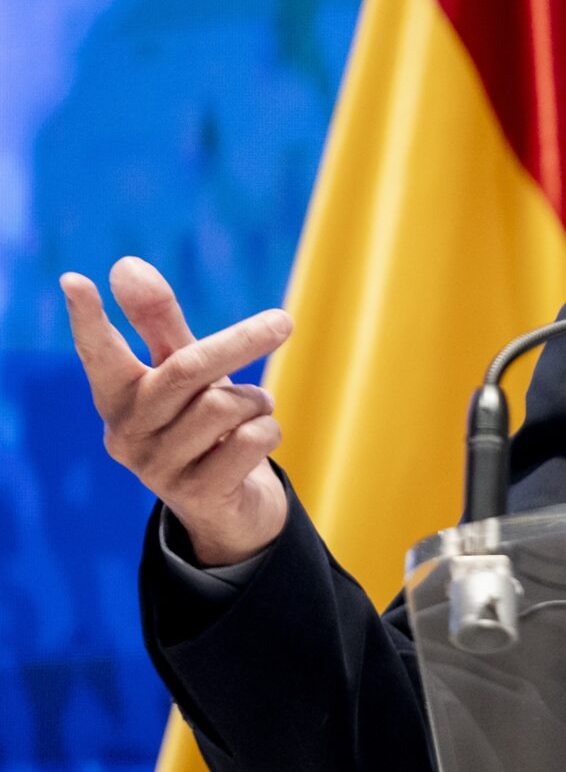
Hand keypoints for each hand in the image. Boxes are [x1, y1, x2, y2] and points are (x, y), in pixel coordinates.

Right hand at [62, 257, 292, 565]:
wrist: (231, 506)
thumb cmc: (203, 423)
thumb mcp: (186, 371)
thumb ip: (160, 322)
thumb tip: (125, 265)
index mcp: (118, 396)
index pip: (99, 354)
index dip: (88, 319)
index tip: (75, 281)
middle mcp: (125, 433)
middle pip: (187, 370)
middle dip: (242, 341)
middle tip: (284, 321)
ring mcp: (156, 469)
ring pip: (225, 406)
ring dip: (255, 402)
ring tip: (249, 414)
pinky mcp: (195, 494)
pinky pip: (250, 440)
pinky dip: (268, 430)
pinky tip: (255, 443)